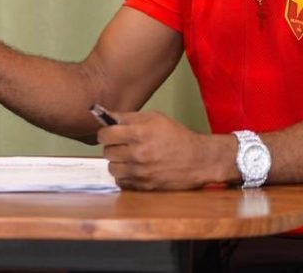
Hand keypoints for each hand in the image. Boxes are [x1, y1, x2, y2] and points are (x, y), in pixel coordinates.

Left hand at [96, 110, 227, 189]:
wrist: (198, 159)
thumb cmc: (177, 136)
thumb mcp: (155, 118)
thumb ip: (129, 117)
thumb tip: (108, 117)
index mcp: (139, 133)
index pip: (105, 134)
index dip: (104, 133)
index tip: (108, 133)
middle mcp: (137, 153)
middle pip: (107, 152)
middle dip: (112, 147)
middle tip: (121, 145)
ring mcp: (140, 172)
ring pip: (112, 169)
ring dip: (117, 163)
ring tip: (127, 158)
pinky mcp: (145, 186)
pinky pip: (122, 182)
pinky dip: (125, 177)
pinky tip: (134, 169)